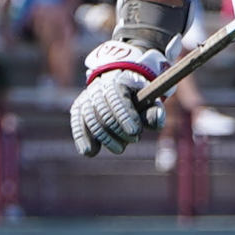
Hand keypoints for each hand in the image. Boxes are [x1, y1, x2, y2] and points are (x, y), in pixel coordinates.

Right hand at [70, 41, 168, 156]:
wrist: (117, 86)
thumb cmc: (137, 97)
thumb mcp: (149, 102)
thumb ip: (154, 112)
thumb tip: (156, 122)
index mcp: (117, 82)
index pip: (117, 99)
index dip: (125, 116)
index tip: (135, 132)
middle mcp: (97, 88)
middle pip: (103, 112)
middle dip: (118, 130)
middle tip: (133, 140)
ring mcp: (86, 99)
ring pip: (90, 120)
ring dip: (105, 138)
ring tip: (120, 148)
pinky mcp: (78, 110)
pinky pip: (77, 125)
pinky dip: (82, 139)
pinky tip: (90, 152)